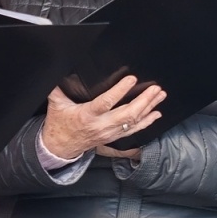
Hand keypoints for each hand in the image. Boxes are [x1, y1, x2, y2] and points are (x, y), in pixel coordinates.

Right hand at [40, 76, 165, 158]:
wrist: (61, 146)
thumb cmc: (59, 123)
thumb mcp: (56, 104)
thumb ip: (57, 89)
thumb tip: (56, 71)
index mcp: (87, 115)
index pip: (107, 102)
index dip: (120, 91)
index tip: (132, 79)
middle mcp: (101, 125)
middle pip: (127, 114)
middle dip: (144, 101)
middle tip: (155, 89)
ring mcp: (110, 132)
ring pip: (134, 121)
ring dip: (149, 108)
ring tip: (160, 95)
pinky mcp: (114, 137)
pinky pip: (134, 130)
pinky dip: (147, 121)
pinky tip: (156, 113)